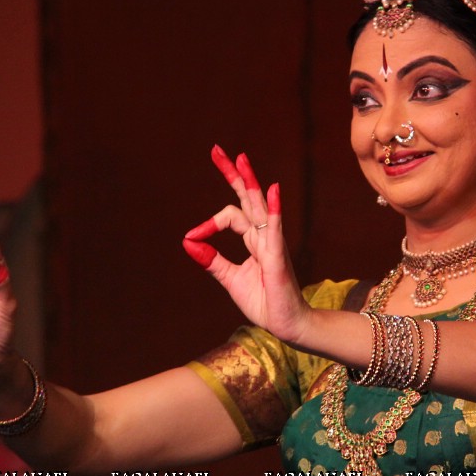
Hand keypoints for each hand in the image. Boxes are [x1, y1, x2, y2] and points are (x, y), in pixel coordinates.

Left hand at [182, 146, 311, 344]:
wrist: (286, 325)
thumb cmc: (265, 302)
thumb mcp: (231, 279)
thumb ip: (213, 261)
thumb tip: (189, 242)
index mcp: (254, 241)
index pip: (230, 217)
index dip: (208, 223)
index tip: (191, 237)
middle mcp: (264, 236)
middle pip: (247, 198)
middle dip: (233, 174)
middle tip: (217, 151)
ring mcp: (273, 244)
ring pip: (259, 206)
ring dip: (250, 182)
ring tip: (240, 158)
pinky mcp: (278, 257)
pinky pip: (275, 228)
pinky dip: (273, 209)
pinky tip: (273, 190)